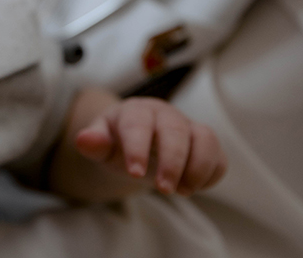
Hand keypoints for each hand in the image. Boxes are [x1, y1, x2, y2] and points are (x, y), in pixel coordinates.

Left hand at [73, 96, 225, 195]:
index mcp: (136, 111)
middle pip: (175, 131)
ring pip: (205, 138)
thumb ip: (94, 143)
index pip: (138, 124)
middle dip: (172, 161)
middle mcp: (166, 115)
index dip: (138, 147)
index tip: (135, 174)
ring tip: (183, 191)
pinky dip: (211, 173)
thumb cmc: (118, 142)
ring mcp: (189, 128)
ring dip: (198, 167)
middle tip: (164, 190)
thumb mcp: (102, 145)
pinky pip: (219, 156)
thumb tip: (83, 140)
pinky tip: (194, 187)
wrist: (136, 141)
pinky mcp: (205, 145)